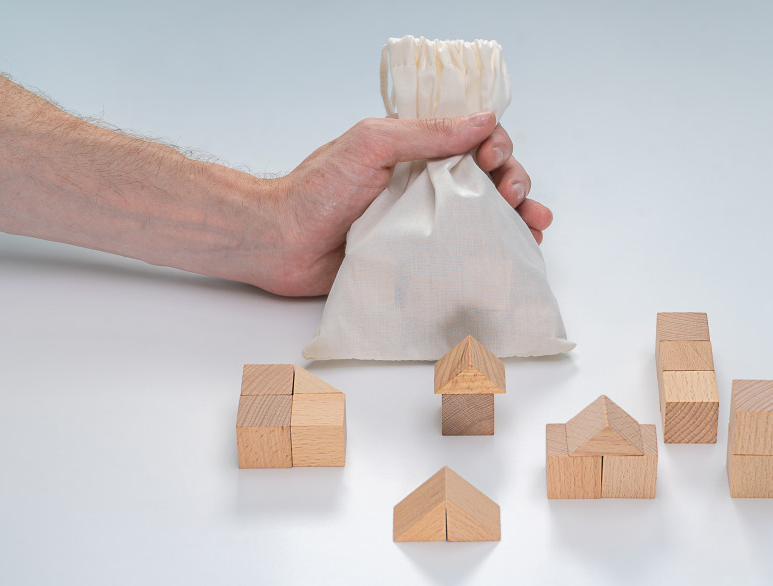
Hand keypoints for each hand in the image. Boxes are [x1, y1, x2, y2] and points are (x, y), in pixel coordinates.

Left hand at [269, 112, 552, 295]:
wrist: (283, 242)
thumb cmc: (317, 189)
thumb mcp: (372, 145)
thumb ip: (426, 133)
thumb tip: (483, 119)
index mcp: (415, 150)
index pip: (472, 139)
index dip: (495, 145)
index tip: (492, 158)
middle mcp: (423, 184)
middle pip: (486, 178)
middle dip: (514, 181)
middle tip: (515, 196)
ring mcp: (422, 222)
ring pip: (481, 215)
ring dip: (516, 217)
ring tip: (534, 227)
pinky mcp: (416, 256)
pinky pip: (460, 252)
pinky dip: (492, 252)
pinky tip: (515, 254)